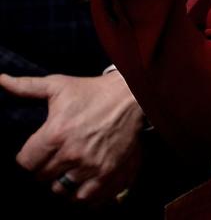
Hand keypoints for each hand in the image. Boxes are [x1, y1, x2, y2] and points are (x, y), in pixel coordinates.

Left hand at [0, 71, 143, 202]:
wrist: (132, 95)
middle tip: (53, 159)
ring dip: (61, 182)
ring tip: (66, 170)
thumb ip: (26, 87)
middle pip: (42, 178)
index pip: (25, 164)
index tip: (36, 154)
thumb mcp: (58, 86)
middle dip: (44, 170)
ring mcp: (90, 166)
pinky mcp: (108, 172)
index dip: (28, 160)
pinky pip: (85, 197)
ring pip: (61, 190)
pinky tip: (80, 183)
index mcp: (55, 134)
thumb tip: (0, 80)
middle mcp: (71, 153)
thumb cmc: (92, 91)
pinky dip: (80, 194)